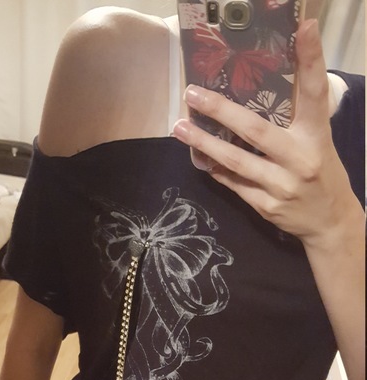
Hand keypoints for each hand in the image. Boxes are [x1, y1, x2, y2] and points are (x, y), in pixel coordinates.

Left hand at [173, 20, 357, 247]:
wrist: (329, 222)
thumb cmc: (321, 172)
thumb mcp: (318, 141)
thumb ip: (298, 116)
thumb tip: (263, 84)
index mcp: (316, 137)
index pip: (314, 93)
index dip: (311, 59)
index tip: (305, 27)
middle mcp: (299, 160)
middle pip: (255, 131)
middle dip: (220, 111)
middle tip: (193, 94)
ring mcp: (280, 186)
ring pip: (235, 162)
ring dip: (204, 143)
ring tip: (180, 127)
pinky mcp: (266, 207)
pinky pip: (234, 184)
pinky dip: (214, 169)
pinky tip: (198, 156)